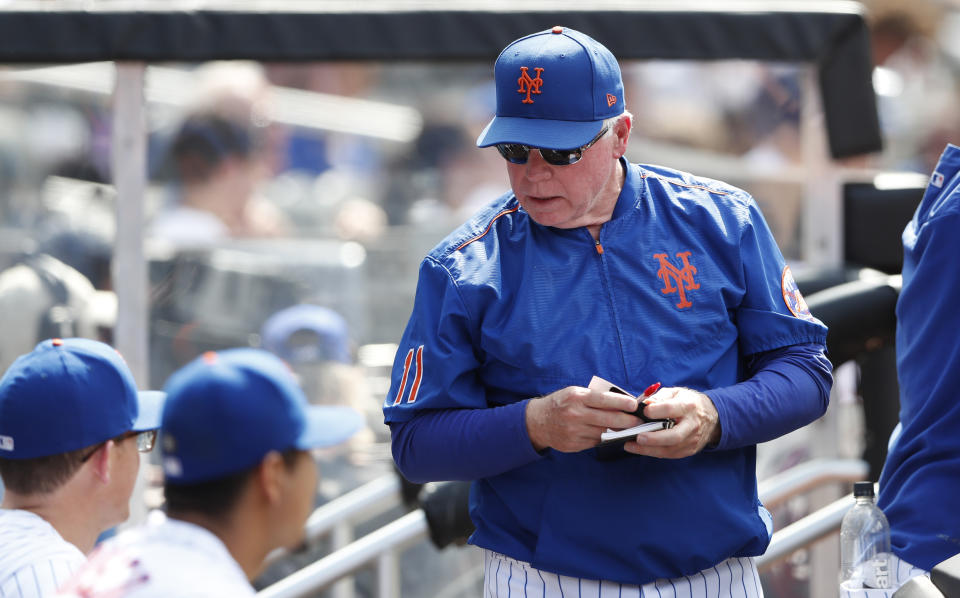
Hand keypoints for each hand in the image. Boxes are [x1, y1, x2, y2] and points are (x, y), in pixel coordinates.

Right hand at [525, 386, 639, 451]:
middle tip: (638, 421)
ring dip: (616, 430)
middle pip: (608, 419)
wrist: (538, 422)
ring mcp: (574, 431)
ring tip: (626, 428)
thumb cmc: (561, 403)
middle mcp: (575, 414)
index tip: (634, 405)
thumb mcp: (575, 393)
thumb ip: (594, 397)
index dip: (622, 403)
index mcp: (577, 397)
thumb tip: (621, 402)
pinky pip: (595, 442)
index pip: (604, 400)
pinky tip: (605, 433)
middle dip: (627, 421)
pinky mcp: (574, 444)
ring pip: (603, 432)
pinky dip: (602, 437)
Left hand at [622, 387, 720, 458]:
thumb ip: (660, 397)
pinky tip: (640, 449)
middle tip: (638, 437)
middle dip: (654, 438)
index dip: (656, 411)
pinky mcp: (689, 450)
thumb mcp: (676, 393)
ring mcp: (692, 440)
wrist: (712, 416)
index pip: (671, 409)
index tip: (643, 411)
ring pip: (670, 449)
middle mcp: (692, 425)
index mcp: (688, 406)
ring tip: (630, 446)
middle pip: (674, 436)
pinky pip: (670, 454)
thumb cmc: (688, 402)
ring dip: (649, 449)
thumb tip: (645, 404)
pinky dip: (654, 452)